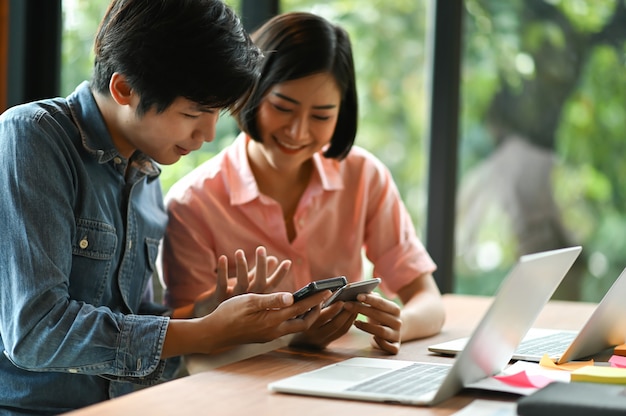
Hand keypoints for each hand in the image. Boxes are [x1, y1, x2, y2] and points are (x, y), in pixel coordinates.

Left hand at [193, 246, 290, 316]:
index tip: (287, 262)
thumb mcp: (250, 285)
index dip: (280, 274)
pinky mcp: (219, 297)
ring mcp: (234, 299)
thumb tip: (274, 258)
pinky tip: (223, 258)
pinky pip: (222, 284)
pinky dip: (222, 271)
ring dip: (241, 266)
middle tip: (261, 249)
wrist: (214, 321)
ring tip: (239, 252)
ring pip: (241, 283)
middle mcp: (249, 300)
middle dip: (261, 266)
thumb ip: (260, 272)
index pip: (273, 285)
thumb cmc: (235, 298)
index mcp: (259, 297)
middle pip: (259, 283)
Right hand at [198, 289, 331, 349]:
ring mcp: (269, 335)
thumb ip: (271, 300)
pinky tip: (290, 311)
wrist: (213, 333)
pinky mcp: (264, 336)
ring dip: (305, 315)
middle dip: (315, 311)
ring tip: (310, 303)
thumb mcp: (249, 301)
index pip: (300, 308)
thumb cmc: (228, 314)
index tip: (326, 290)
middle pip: (303, 323)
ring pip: (295, 327)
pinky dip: (293, 319)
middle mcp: (274, 330)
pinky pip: (285, 328)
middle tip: (322, 299)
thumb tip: (292, 297)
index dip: (315, 299)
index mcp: (272, 320)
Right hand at [288, 302, 358, 349]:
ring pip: (340, 328)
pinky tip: (352, 313)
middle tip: (352, 299)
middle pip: (335, 323)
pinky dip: (348, 322)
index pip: (321, 316)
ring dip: (349, 316)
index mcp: (304, 326)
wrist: (288, 344)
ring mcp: (321, 340)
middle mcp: (313, 335)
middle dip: (345, 311)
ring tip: (355, 304)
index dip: (332, 307)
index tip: (339, 296)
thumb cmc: (290, 321)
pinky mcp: (326, 343)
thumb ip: (305, 302)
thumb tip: (323, 290)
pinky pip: (340, 333)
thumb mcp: (292, 312)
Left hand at [343, 293, 401, 353]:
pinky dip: (379, 343)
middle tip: (347, 306)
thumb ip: (370, 298)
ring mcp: (397, 335)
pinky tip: (372, 338)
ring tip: (355, 322)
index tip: (357, 296)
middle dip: (361, 309)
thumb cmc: (381, 317)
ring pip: (381, 332)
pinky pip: (388, 347)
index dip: (369, 299)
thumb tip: (357, 289)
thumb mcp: (378, 307)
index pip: (381, 303)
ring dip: (366, 326)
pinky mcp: (395, 347)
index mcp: (395, 309)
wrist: (394, 332)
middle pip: (379, 315)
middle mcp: (398, 322)